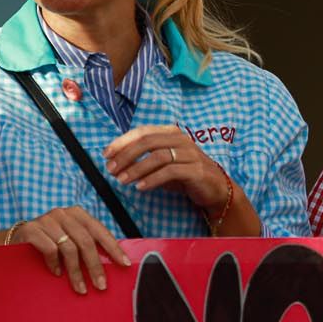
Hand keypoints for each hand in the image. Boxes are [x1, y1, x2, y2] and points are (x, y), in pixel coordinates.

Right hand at [0, 205, 128, 294]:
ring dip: (76, 272)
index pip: (99, 230)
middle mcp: (62, 213)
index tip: (124, 264)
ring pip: (69, 247)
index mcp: (77, 214)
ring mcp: (46, 220)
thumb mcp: (69, 241)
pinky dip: (55, 264)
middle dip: (95, 266)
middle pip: (85, 241)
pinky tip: (56, 274)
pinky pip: (50, 249)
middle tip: (101, 285)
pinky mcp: (30, 229)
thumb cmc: (48, 243)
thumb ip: (87, 246)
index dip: (113, 248)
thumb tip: (113, 264)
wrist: (12, 241)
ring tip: (80, 288)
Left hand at [103, 124, 248, 219]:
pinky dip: (152, 179)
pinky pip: (170, 172)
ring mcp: (190, 154)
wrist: (215, 189)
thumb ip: (144, 159)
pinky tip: (141, 187)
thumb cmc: (185, 175)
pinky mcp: (196, 170)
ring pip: (157, 156)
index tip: (106, 154)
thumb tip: (116, 161)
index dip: (122, 141)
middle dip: (126, 155)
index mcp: (172, 133)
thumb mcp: (164, 163)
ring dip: (136, 169)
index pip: (142, 132)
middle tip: (111, 169)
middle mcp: (181, 139)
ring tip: (122, 180)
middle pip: (148, 142)